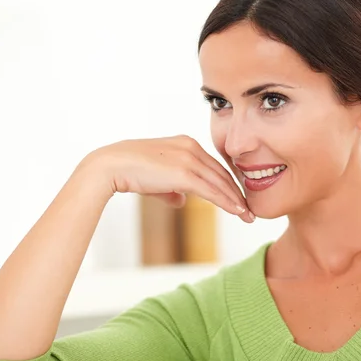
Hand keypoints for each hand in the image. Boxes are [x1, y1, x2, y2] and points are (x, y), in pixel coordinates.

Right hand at [81, 135, 253, 222]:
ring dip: (236, 200)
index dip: (227, 183)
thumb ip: (172, 188)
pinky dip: (227, 202)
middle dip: (237, 193)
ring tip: (247, 216)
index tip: (237, 198)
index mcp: (186, 143)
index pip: (213, 166)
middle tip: (249, 210)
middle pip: (221, 173)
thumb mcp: (157, 177)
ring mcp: (188, 158)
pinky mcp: (184, 172)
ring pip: (220, 182)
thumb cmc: (130, 171)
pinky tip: (237, 212)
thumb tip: (183, 201)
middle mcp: (191, 147)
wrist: (112, 166)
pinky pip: (211, 190)